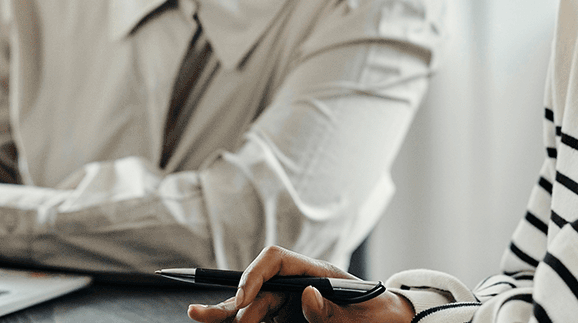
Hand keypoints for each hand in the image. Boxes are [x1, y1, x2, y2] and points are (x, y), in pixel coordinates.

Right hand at [186, 246, 413, 322]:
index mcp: (315, 271)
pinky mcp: (288, 318)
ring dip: (229, 313)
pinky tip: (219, 322)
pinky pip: (261, 319)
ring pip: (252, 305)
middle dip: (234, 303)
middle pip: (257, 286)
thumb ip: (331, 311)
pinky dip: (243, 322)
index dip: (254, 275)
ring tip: (199, 317)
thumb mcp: (359, 317)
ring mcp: (291, 302)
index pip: (275, 260)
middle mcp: (298, 283)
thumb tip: (305, 295)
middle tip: (205, 317)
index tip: (244, 298)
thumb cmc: (378, 315)